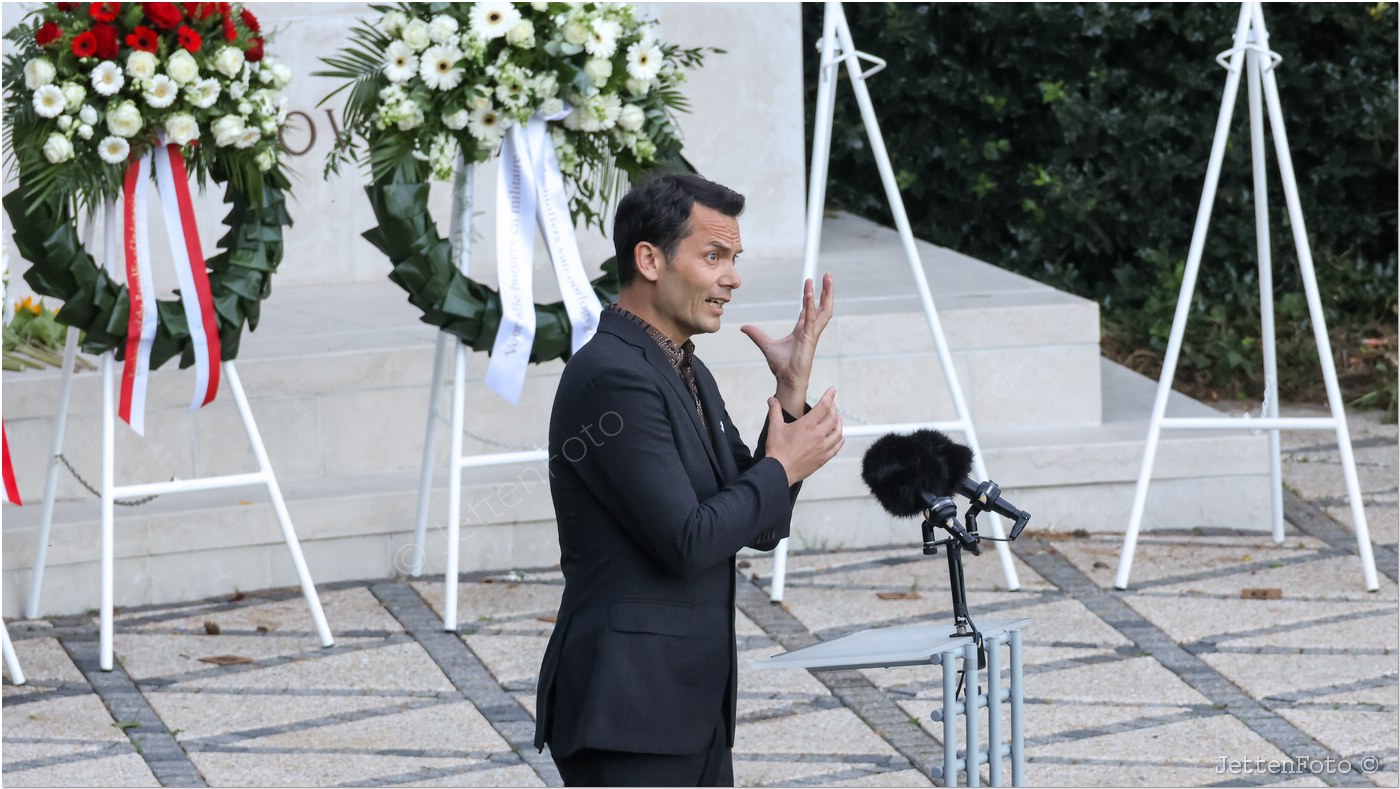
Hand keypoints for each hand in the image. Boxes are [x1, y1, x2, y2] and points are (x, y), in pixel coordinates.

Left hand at [741, 274, 834, 414]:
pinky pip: (811, 319)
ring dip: (826, 294)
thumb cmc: (781, 365)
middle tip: (828, 275)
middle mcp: (810, 330)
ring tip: (827, 279)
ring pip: (823, 310)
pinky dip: (810, 306)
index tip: (810, 282)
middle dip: (827, 291)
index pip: (809, 308)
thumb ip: (756, 334)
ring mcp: (812, 334)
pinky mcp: (810, 339)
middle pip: (823, 307)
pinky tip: (809, 294)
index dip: (810, 295)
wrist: (786, 380)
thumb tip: (744, 327)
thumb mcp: (766, 345)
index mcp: (803, 330)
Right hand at [764, 387, 843, 485]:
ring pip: (838, 431)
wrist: (780, 471)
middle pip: (833, 417)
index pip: (823, 406)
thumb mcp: (774, 427)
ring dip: (839, 422)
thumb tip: (772, 400)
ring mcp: (823, 447)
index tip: (833, 390)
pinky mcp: (824, 458)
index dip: (829, 396)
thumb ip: (775, 411)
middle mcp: (818, 435)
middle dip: (833, 408)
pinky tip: (839, 436)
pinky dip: (840, 439)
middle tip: (831, 404)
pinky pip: (837, 446)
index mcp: (807, 425)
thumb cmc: (777, 450)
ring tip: (837, 418)